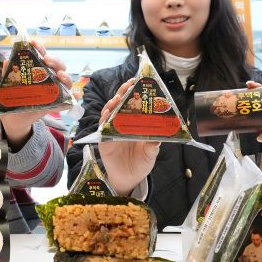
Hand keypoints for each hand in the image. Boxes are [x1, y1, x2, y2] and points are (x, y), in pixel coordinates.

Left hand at [0, 40, 72, 150]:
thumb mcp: (9, 85)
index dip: (39, 48)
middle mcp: (50, 78)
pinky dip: (73, 97)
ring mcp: (55, 91)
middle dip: (55, 60)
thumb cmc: (14, 97)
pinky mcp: (57, 105)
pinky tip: (73, 95)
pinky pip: (69, 101)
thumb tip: (7, 61)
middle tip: (47, 60)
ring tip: (60, 75)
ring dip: (66, 76)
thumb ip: (8, 73)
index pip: (42, 55)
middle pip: (58, 65)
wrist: (14, 118)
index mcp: (39, 69)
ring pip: (66, 81)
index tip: (34, 43)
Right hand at [96, 77, 160, 195]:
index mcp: (135, 124)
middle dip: (123, 93)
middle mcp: (122, 125)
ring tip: (118, 98)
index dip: (135, 93)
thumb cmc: (141, 164)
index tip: (139, 82)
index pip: (134, 105)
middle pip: (120, 105)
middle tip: (128, 84)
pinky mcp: (104, 142)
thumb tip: (159, 135)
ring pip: (109, 113)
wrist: (129, 180)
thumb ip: (153, 144)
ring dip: (112, 104)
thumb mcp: (151, 153)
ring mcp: (112, 132)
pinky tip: (107, 114)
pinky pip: (103, 129)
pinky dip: (104, 121)